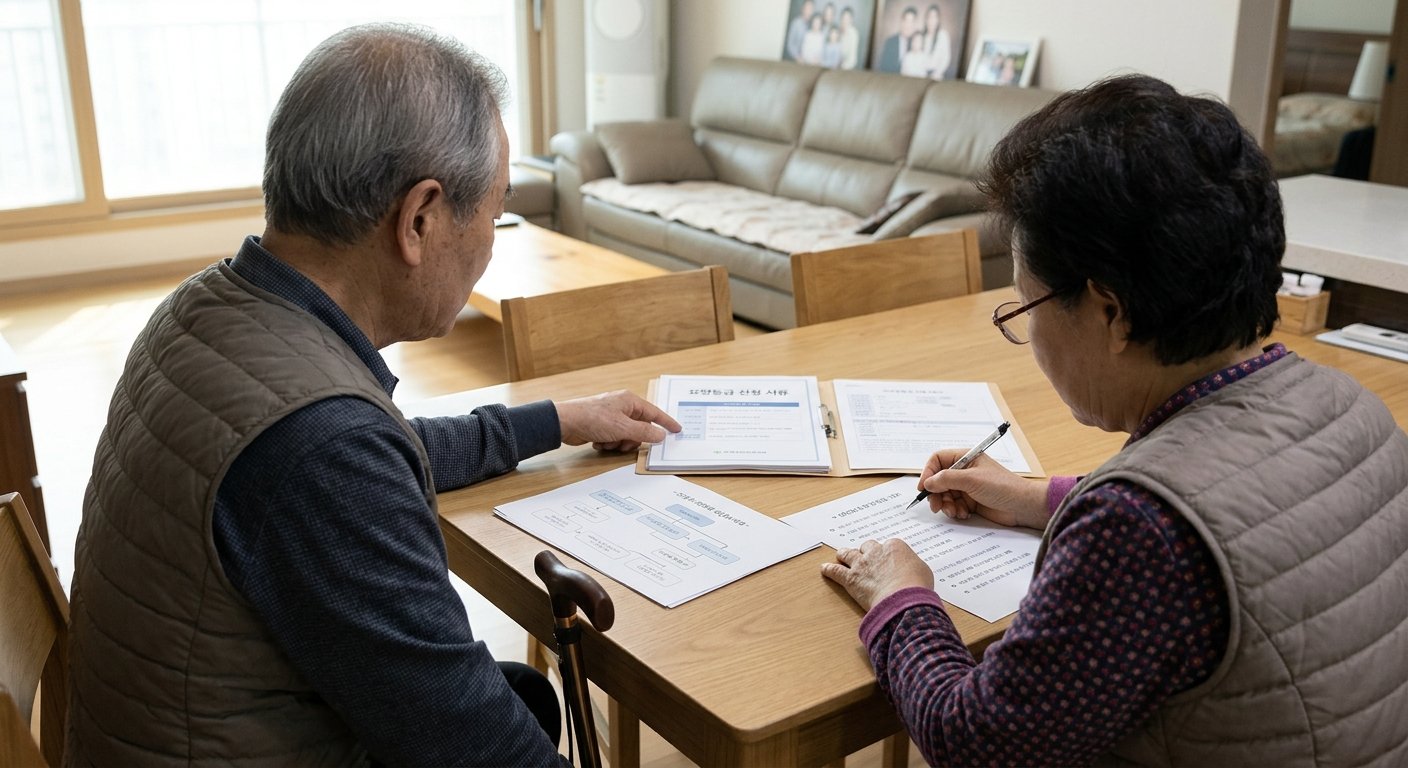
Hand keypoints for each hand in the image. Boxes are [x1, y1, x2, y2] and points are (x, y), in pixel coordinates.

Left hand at [555, 390, 681, 451]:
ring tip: (607, 441)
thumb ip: (645, 432)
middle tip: (625, 442)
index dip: (666, 423)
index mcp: (630, 401)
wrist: (566, 423)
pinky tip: (599, 441)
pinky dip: (609, 443)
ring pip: (627, 435)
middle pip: (639, 427)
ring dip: (619, 443)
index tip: (677, 429)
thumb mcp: (624, 428)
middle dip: (632, 439)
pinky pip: (614, 438)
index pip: (654, 412)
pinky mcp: (602, 426)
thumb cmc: (592, 418)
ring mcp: (611, 416)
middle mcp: (622, 406)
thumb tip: (660, 435)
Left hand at [821, 539, 933, 611]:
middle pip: (867, 547)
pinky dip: (829, 569)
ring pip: (848, 554)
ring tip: (841, 556)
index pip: (888, 546)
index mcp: (895, 547)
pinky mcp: (851, 578)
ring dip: (844, 555)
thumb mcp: (923, 571)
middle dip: (866, 552)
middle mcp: (876, 552)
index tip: (887, 560)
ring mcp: (862, 564)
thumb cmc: (917, 586)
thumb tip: (910, 570)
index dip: (886, 554)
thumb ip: (912, 566)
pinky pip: (836, 571)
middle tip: (865, 557)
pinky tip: (825, 569)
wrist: (903, 598)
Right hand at [917, 450, 1049, 529]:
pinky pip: (954, 505)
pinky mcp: (971, 501)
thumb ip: (946, 479)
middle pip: (938, 480)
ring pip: (945, 495)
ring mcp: (967, 487)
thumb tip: (928, 482)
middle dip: (936, 494)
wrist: (1022, 506)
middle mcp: (964, 471)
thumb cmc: (1002, 486)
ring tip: (953, 511)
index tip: (923, 487)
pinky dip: (955, 511)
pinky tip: (963, 514)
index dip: (928, 472)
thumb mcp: (971, 479)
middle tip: (936, 506)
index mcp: (965, 458)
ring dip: (946, 504)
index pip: (938, 460)